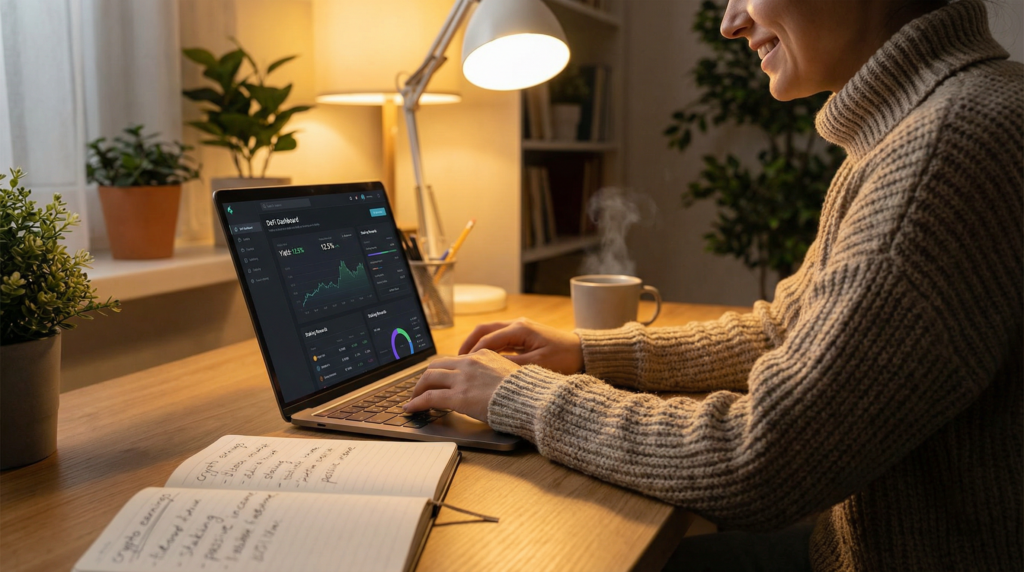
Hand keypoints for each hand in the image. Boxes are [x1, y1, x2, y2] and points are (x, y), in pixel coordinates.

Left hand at [404, 350, 519, 422]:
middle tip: (422, 387)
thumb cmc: (526, 390)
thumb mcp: (511, 372)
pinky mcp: (458, 397)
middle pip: (437, 365)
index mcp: (483, 355)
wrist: (530, 398)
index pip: (455, 360)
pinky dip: (417, 402)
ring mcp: (462, 379)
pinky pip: (430, 397)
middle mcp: (469, 363)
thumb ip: (496, 372)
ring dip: (418, 389)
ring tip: (413, 399)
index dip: (443, 370)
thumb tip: (490, 382)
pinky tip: (411, 408)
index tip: (439, 378)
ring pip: (429, 378)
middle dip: (426, 377)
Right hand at [459, 318, 583, 374]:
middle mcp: (517, 324)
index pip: (487, 340)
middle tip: (455, 361)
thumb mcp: (538, 365)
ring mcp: (519, 328)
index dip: (472, 353)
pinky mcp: (522, 335)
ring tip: (465, 362)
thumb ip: (512, 366)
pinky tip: (482, 361)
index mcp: (519, 329)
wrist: (583, 353)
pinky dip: (487, 347)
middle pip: (483, 330)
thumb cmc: (564, 359)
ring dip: (476, 345)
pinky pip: (499, 339)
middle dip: (468, 344)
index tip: (461, 366)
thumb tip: (489, 370)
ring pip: (489, 333)